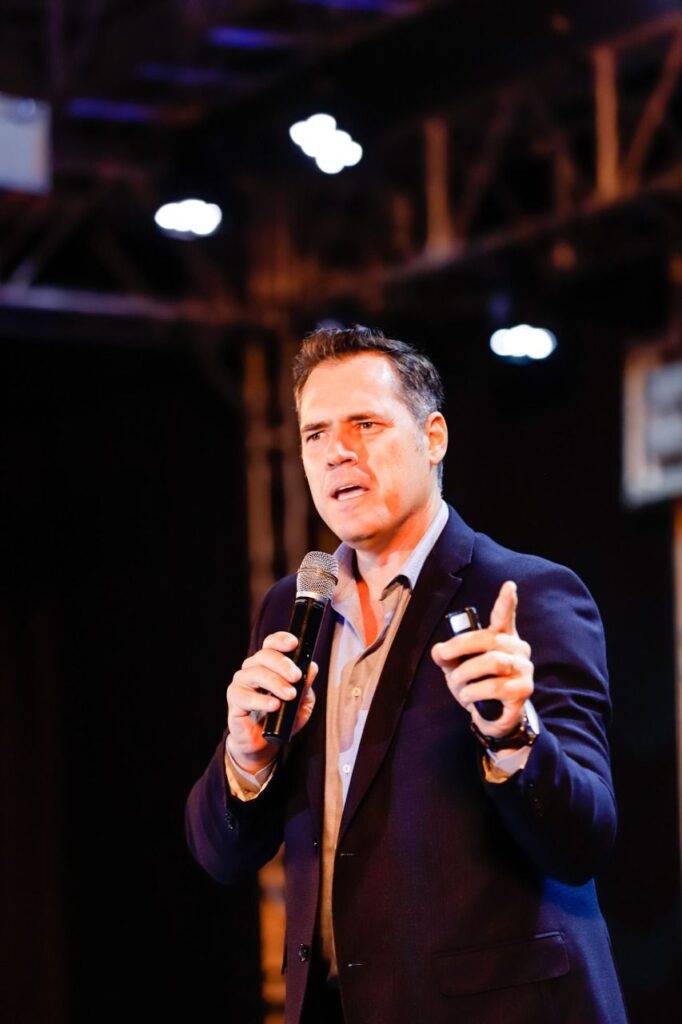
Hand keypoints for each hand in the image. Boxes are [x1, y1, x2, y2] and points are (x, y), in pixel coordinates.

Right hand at [226, 631, 316, 772]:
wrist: (264, 743)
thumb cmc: (283, 717)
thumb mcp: (302, 702)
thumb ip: (306, 685)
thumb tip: (312, 667)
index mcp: (268, 664)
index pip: (271, 644)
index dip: (281, 640)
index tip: (294, 644)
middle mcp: (252, 669)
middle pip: (264, 655)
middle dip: (283, 664)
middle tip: (297, 677)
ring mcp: (241, 683)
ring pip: (256, 673)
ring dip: (275, 683)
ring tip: (290, 695)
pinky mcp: (234, 700)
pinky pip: (245, 696)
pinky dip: (261, 700)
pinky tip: (274, 705)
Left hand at [431, 581, 533, 739]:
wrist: (493, 716)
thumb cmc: (476, 683)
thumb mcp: (456, 666)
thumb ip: (446, 656)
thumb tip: (439, 652)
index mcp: (502, 636)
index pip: (505, 616)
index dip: (507, 601)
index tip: (509, 585)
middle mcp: (518, 648)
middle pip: (489, 639)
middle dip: (460, 647)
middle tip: (444, 658)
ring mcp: (524, 668)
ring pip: (493, 662)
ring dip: (467, 673)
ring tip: (457, 684)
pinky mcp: (524, 689)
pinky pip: (496, 687)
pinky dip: (475, 691)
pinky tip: (469, 697)